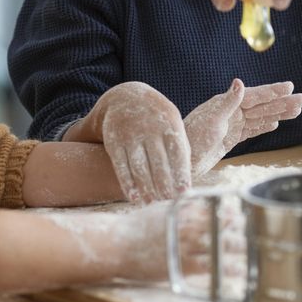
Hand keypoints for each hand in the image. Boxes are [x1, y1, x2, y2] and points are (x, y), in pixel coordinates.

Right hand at [91, 82, 190, 202]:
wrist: (125, 98)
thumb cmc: (157, 118)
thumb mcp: (173, 123)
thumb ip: (181, 147)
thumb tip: (188, 177)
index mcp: (169, 124)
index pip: (178, 154)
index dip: (181, 175)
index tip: (184, 194)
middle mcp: (150, 129)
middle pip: (159, 164)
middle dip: (164, 186)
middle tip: (168, 203)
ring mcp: (130, 135)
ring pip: (139, 167)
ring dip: (147, 188)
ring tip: (152, 203)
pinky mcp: (114, 141)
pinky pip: (121, 166)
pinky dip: (127, 183)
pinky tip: (134, 197)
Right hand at [116, 199, 246, 281]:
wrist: (117, 244)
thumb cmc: (138, 226)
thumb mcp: (161, 208)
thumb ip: (183, 205)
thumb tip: (201, 200)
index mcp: (184, 208)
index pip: (216, 206)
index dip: (233, 210)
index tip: (247, 211)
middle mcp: (188, 224)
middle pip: (224, 224)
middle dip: (243, 227)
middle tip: (259, 230)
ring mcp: (186, 245)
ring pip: (222, 244)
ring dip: (241, 247)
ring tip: (257, 248)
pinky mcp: (182, 265)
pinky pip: (212, 266)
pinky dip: (228, 268)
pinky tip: (241, 270)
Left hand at [185, 79, 301, 175]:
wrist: (181, 161)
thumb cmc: (191, 139)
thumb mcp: (211, 120)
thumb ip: (227, 102)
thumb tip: (240, 82)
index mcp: (226, 103)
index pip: (255, 95)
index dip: (272, 91)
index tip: (290, 87)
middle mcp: (230, 112)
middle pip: (262, 106)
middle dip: (282, 103)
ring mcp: (231, 125)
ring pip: (260, 117)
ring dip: (278, 114)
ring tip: (296, 111)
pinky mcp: (230, 138)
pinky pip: (252, 130)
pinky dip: (264, 126)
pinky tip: (275, 124)